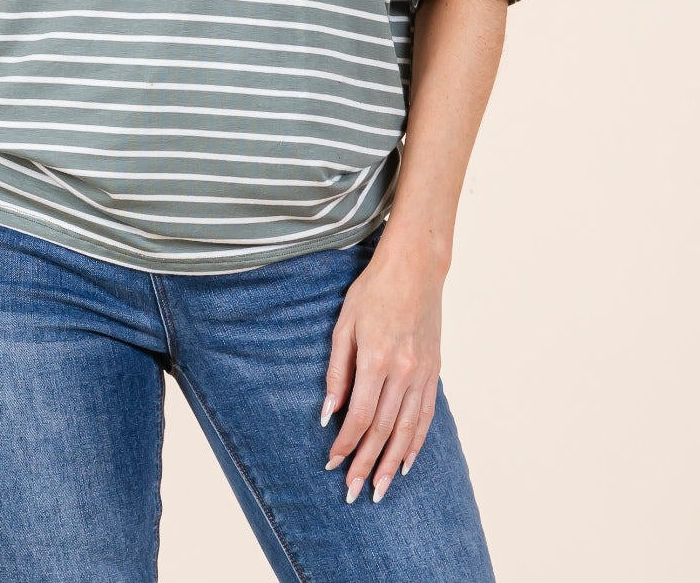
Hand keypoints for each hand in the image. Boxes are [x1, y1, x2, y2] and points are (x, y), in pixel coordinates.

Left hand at [320, 233, 444, 503]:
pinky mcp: (434, 372)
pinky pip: (426, 416)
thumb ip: (336, 371)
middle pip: (383, 430)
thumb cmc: (373, 290)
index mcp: (377, 359)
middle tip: (354, 492)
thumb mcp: (344, 324)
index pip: (360, 416)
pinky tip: (405, 462)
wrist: (415, 268)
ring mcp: (423, 373)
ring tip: (380, 490)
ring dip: (391, 463)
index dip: (346, 444)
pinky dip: (416, 443)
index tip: (333, 464)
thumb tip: (328, 413)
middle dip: (366, 464)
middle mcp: (403, 371)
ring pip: (407, 430)